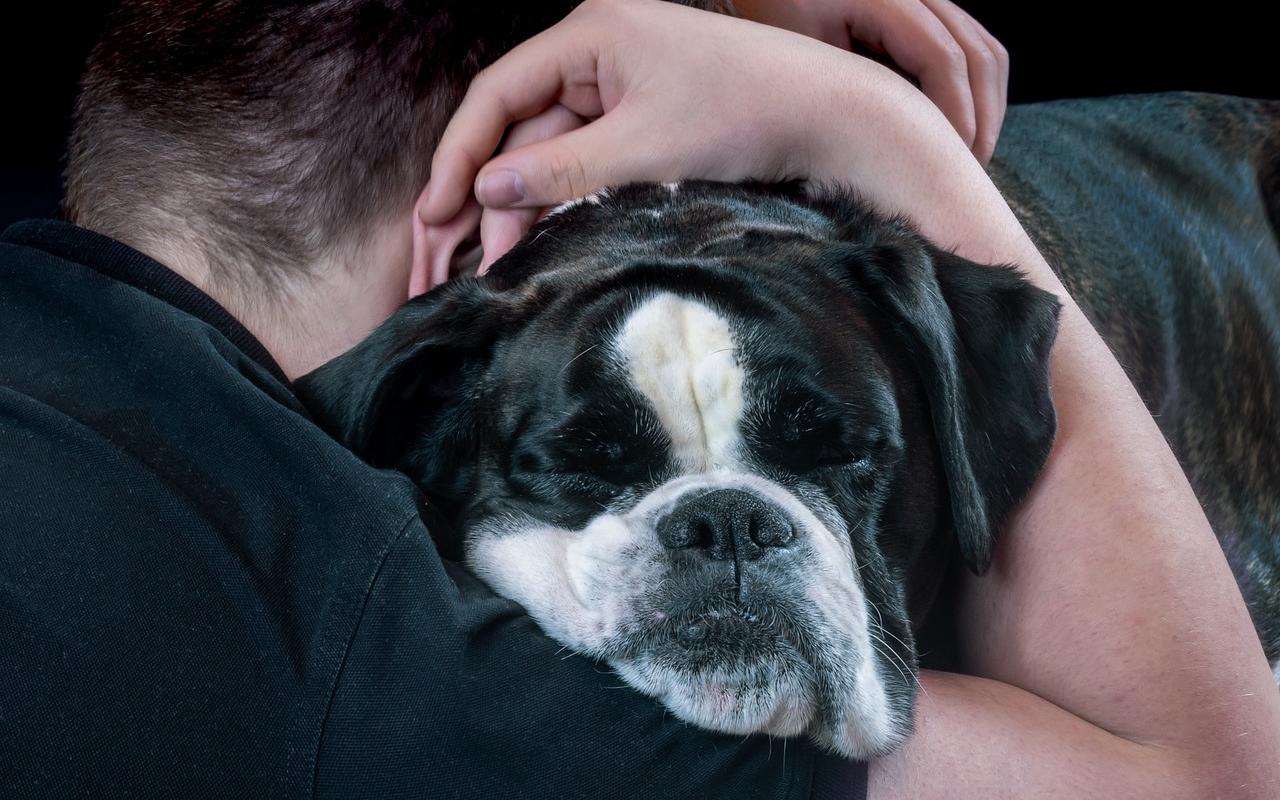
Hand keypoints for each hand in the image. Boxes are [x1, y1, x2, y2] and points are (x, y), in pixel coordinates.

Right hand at [420, 0, 970, 275]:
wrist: (832, 117)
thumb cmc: (746, 116)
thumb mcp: (643, 151)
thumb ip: (557, 171)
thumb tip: (485, 190)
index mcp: (589, 32)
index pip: (498, 92)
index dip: (460, 154)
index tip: (436, 210)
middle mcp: (598, 46)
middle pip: (520, 123)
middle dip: (493, 191)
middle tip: (469, 255)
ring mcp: (623, 79)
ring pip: (553, 145)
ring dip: (530, 202)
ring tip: (504, 261)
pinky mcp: (646, 111)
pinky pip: (589, 153)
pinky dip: (569, 194)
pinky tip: (548, 238)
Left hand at [732, 0, 1008, 164]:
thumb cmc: (771, 27)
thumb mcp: (800, 58)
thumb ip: (850, 91)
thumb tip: (899, 146)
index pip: (942, 57)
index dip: (956, 114)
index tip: (950, 164)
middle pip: (979, 53)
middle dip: (982, 119)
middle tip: (968, 173)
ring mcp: (928, 1)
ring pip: (987, 51)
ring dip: (989, 108)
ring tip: (969, 158)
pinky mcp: (931, 16)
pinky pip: (975, 49)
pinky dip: (978, 93)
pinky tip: (962, 132)